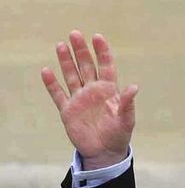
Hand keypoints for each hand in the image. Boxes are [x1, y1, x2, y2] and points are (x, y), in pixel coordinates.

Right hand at [41, 31, 137, 169]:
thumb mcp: (126, 120)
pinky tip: (46, 71)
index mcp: (109, 91)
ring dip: (66, 61)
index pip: (106, 67)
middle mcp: (93, 91)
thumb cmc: (118, 136)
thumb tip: (134, 87)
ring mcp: (79, 99)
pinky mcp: (68, 110)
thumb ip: (128, 104)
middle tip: (75, 34)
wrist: (104, 153)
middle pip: (86, 66)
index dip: (102, 52)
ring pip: (71, 76)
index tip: (97, 37)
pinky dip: (52, 84)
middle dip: (81, 51)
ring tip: (61, 45)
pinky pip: (58, 94)